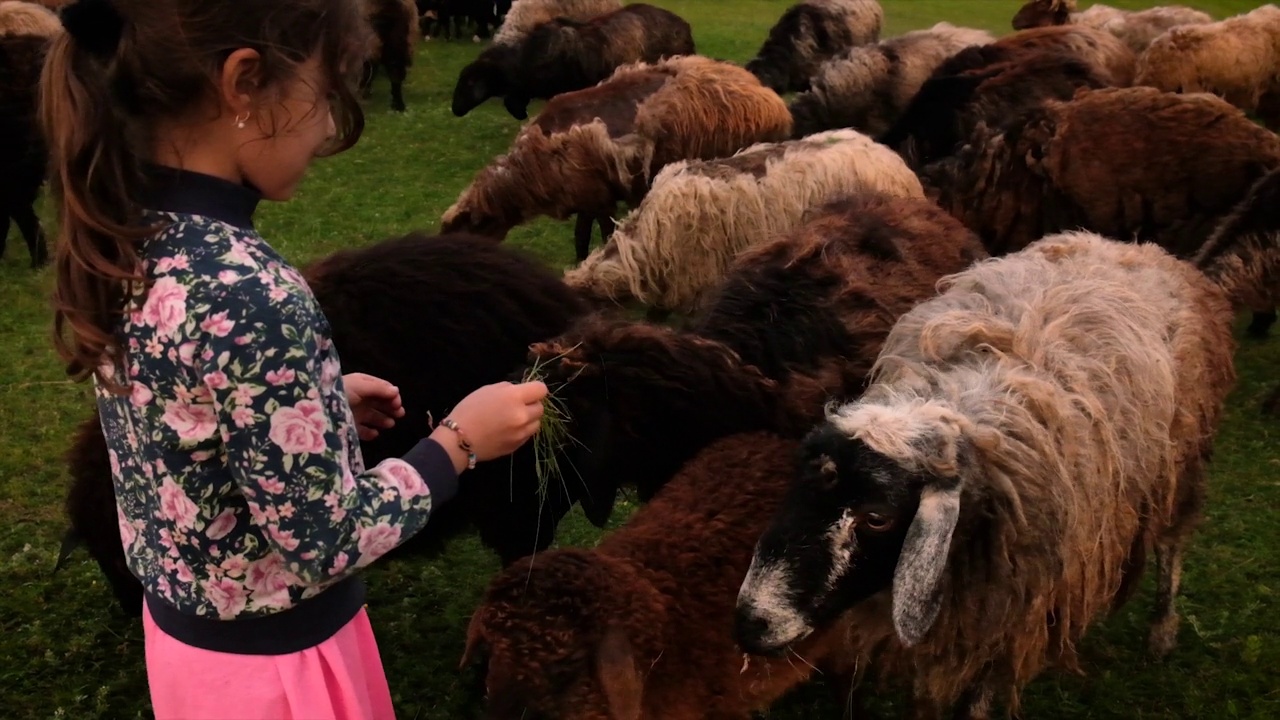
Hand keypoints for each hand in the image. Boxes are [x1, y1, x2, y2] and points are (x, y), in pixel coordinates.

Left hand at [344, 373, 405, 440]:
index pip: (382, 388)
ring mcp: (355, 412)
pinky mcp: (350, 425)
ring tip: (390, 424)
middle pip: (380, 402)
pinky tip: (376, 434)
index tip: (397, 404)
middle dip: (391, 408)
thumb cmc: (341, 392)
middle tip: (400, 414)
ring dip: (383, 419)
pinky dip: (370, 432)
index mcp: (362, 384)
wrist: (319, 408)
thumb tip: (396, 391)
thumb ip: (379, 389)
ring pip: (373, 416)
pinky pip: (363, 430)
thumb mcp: (360, 386)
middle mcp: (360, 397)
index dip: (392, 395)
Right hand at [431, 381, 547, 470]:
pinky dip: (522, 431)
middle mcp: (522, 415)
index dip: (535, 389)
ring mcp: (521, 433)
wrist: (458, 440)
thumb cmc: (469, 410)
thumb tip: (519, 392)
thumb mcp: (487, 390)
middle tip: (517, 406)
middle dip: (531, 405)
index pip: (541, 389)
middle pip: (541, 408)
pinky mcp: (517, 446)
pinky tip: (507, 430)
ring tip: (513, 419)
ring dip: (529, 419)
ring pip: (537, 423)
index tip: (528, 391)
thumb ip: (507, 389)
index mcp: (514, 397)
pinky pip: (527, 435)